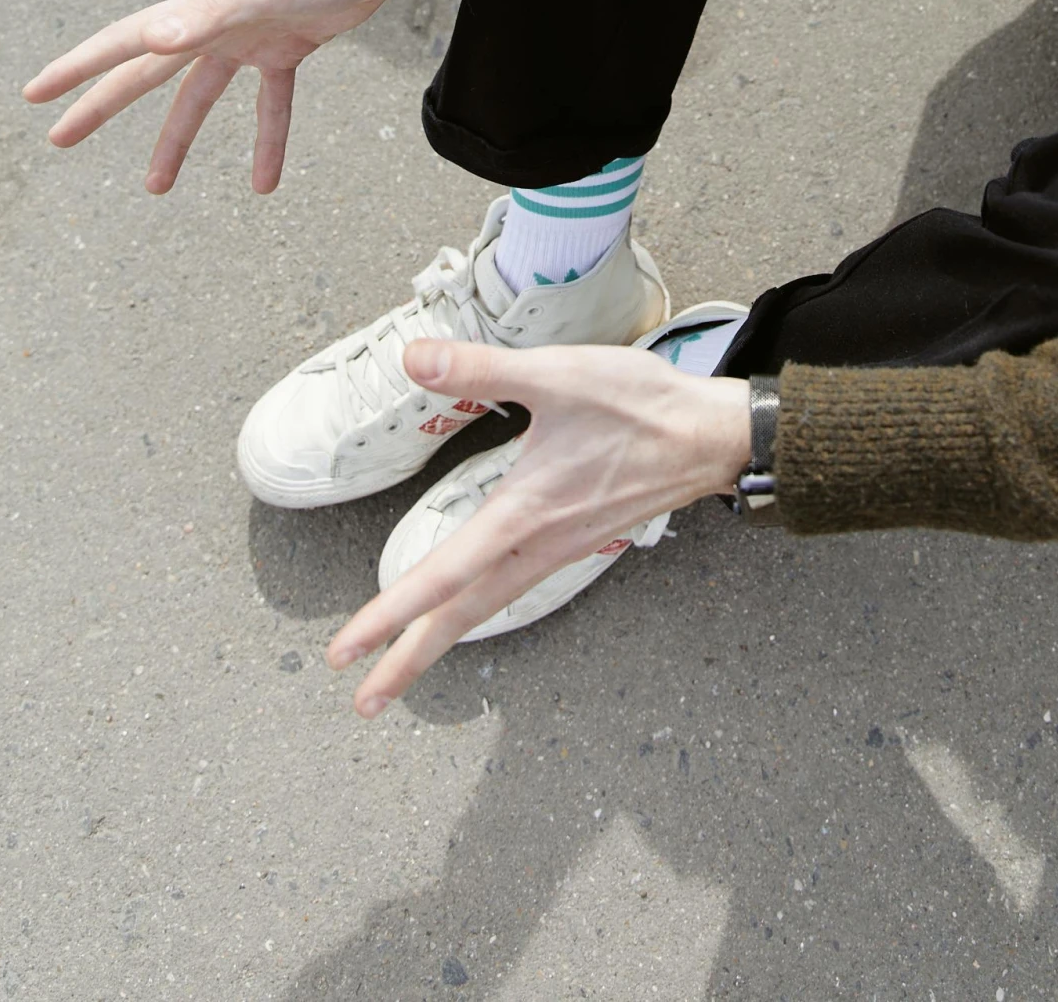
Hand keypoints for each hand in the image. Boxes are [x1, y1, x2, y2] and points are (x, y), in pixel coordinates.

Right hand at [22, 0, 430, 193]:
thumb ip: (210, 13)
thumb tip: (154, 38)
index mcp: (197, 12)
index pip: (123, 44)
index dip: (77, 69)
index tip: (35, 93)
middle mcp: (213, 25)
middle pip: (145, 74)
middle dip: (101, 106)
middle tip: (59, 139)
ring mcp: (248, 37)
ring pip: (199, 97)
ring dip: (177, 139)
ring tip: (155, 187)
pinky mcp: (286, 46)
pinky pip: (268, 102)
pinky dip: (266, 139)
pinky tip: (265, 181)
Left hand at [326, 338, 750, 710]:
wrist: (711, 437)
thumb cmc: (641, 407)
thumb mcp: (557, 375)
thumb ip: (481, 368)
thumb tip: (414, 357)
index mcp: (524, 513)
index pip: (442, 575)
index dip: (388, 614)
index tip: (345, 650)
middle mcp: (537, 544)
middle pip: (461, 616)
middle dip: (408, 658)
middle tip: (363, 699)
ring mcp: (559, 549)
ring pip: (487, 607)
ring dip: (440, 639)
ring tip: (403, 666)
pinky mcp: (575, 540)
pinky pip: (513, 589)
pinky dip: (478, 611)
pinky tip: (470, 604)